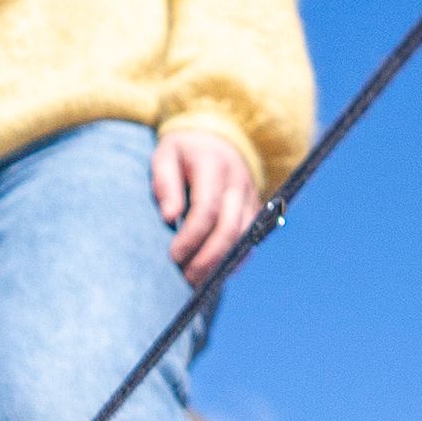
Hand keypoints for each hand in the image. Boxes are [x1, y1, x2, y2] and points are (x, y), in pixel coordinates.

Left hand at [155, 120, 268, 278]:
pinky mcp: (256, 211)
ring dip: (222, 264)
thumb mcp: (165, 156)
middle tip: (185, 279)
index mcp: (214, 166)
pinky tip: (216, 274)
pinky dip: (234, 261)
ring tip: (198, 282)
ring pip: (244, 239)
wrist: (218, 138)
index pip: (207, 209)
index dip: (191, 237)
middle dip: (208, 259)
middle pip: (230, 229)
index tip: (173, 256)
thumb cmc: (184, 152)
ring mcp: (251, 198)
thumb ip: (165, 184)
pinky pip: (250, 241)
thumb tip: (169, 217)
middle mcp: (238, 183)